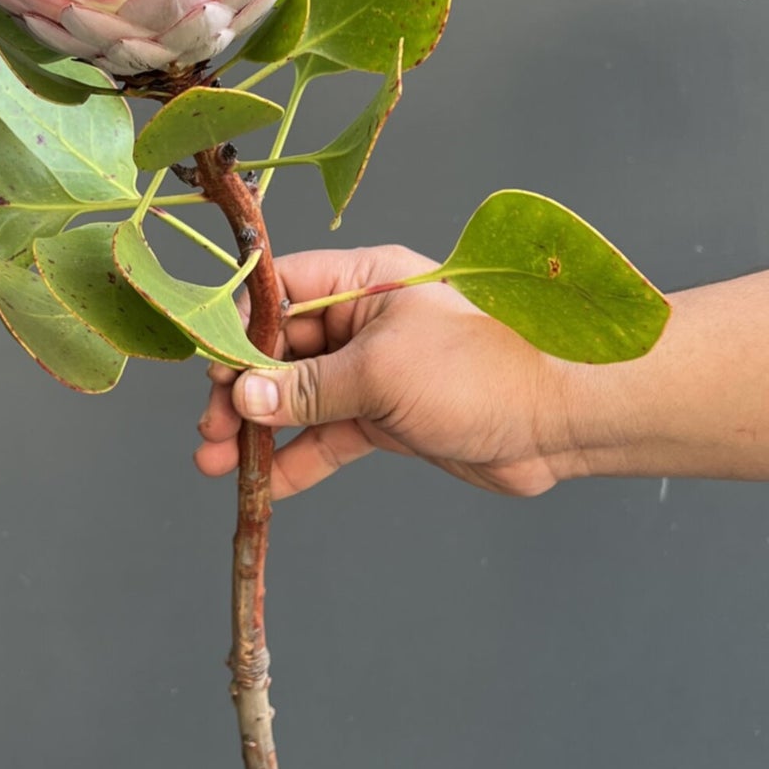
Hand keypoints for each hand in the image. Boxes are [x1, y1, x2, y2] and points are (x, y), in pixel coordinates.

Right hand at [194, 244, 590, 499]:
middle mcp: (364, 323)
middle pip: (281, 351)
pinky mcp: (388, 419)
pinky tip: (264, 485)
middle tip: (210, 426)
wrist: (561, 420)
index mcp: (365, 284)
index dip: (240, 325)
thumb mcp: (383, 372)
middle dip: (241, 389)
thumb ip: (309, 386)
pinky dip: (296, 459)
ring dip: (258, 430)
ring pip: (299, 399)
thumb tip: (245, 397)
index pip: (281, 291)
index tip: (208, 364)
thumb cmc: (483, 370)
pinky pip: (328, 436)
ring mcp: (374, 373)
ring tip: (216, 460)